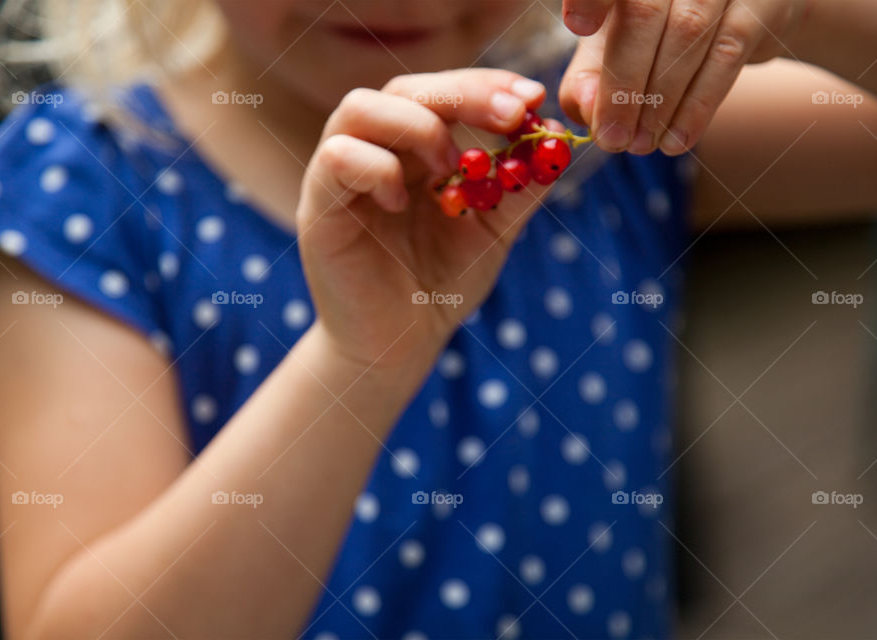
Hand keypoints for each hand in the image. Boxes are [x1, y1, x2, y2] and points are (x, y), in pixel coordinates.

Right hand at [297, 70, 553, 368]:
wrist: (400, 345)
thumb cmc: (441, 287)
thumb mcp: (492, 233)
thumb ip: (518, 189)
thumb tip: (556, 141)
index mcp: (413, 151)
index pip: (442, 92)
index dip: (486, 84)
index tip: (532, 98)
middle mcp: (375, 152)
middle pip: (404, 88)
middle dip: (463, 93)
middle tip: (512, 114)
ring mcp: (341, 176)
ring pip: (360, 107)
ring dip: (417, 127)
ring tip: (449, 168)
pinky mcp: (320, 206)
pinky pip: (338, 157)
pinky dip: (377, 169)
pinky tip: (401, 203)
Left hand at [558, 0, 806, 154]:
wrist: (747, 19)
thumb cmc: (662, 32)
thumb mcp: (616, 48)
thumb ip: (589, 76)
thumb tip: (584, 107)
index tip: (578, 26)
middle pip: (643, 13)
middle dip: (623, 85)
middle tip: (612, 140)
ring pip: (685, 36)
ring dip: (659, 103)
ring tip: (641, 145)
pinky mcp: (763, 3)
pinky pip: (726, 56)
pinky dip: (696, 106)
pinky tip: (675, 140)